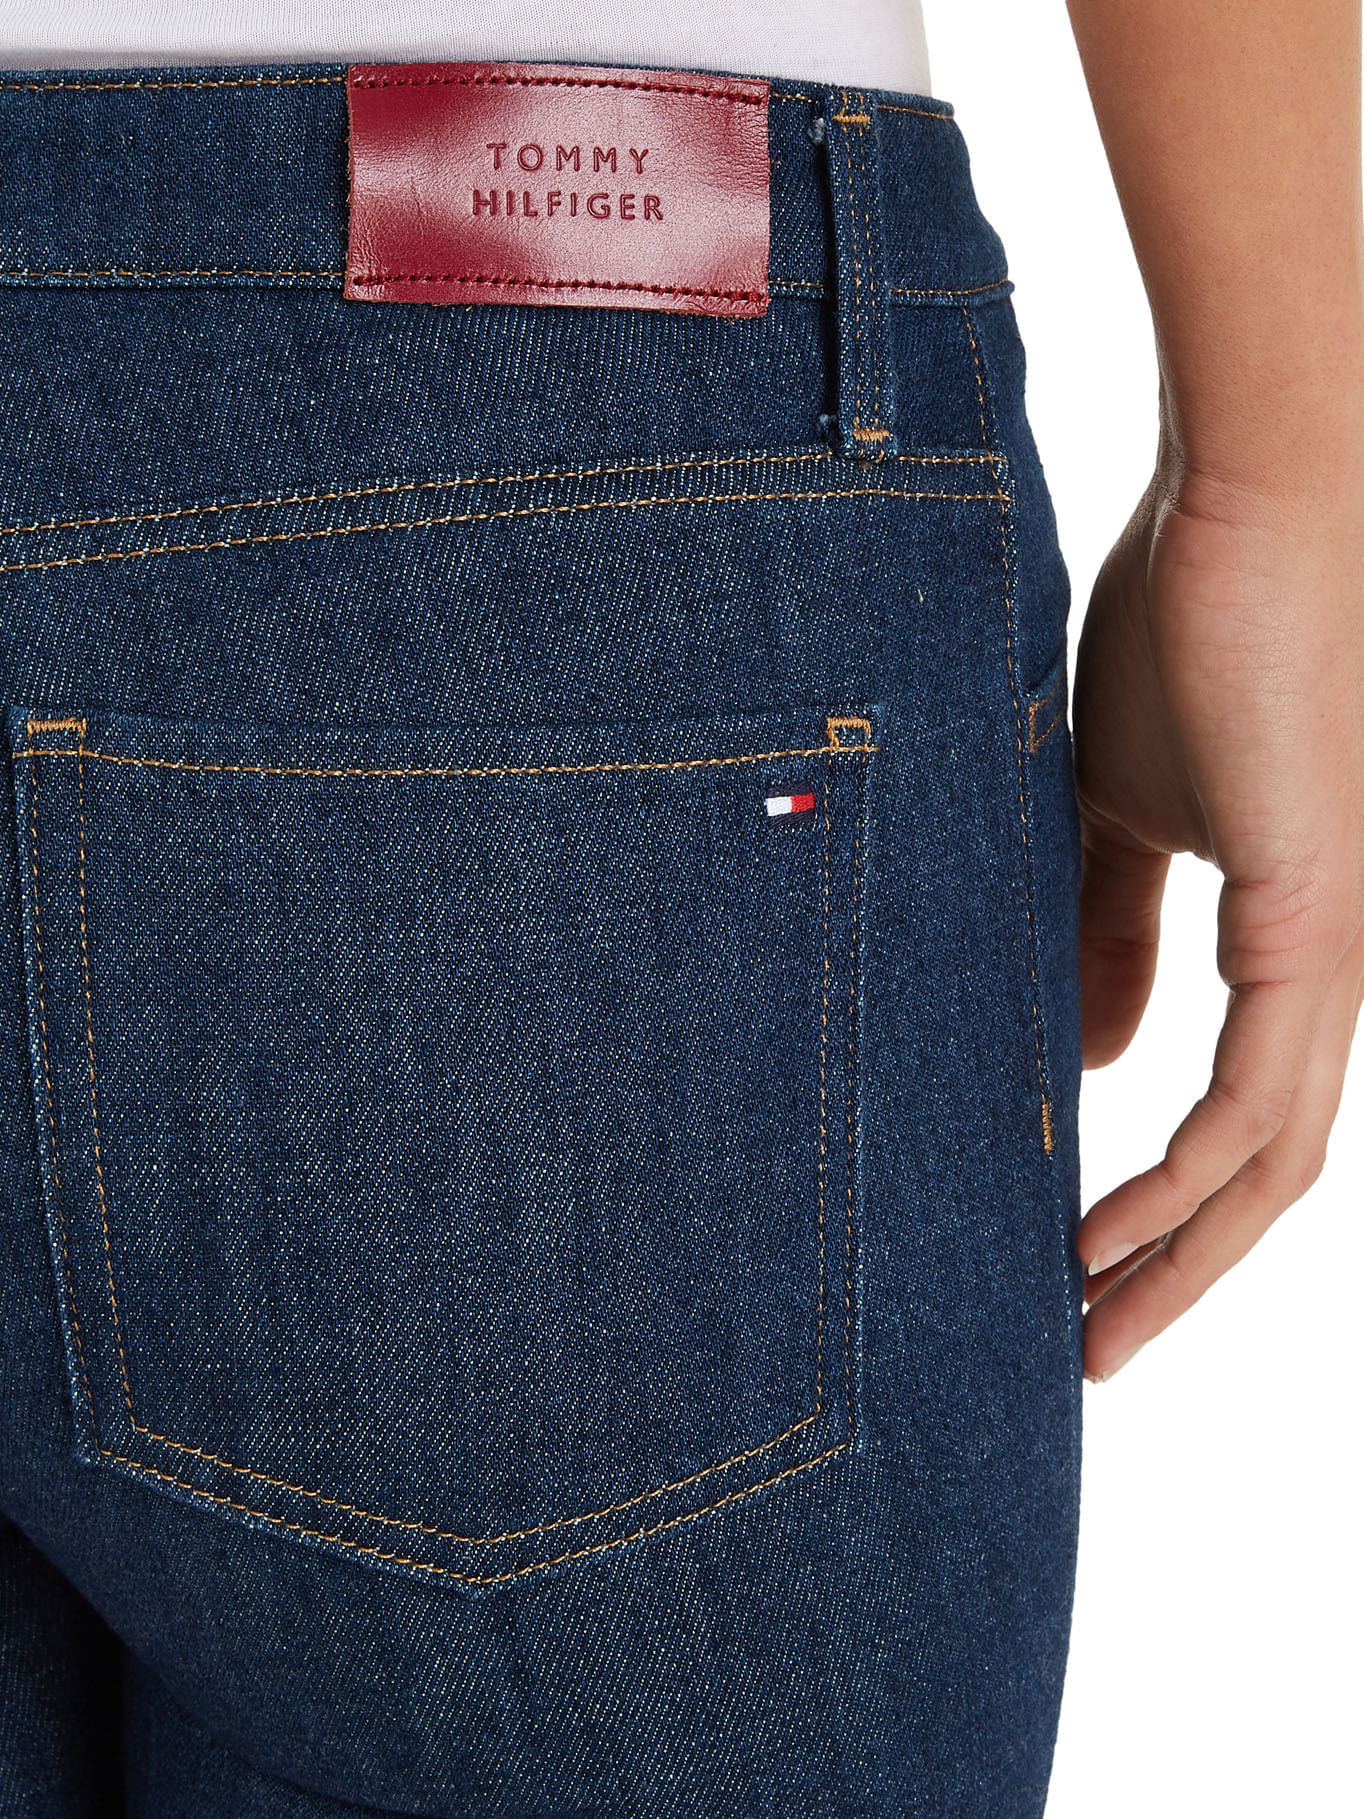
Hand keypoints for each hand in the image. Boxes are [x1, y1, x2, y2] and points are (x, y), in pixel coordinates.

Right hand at [1072, 457, 1363, 1379]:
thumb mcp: (1122, 812)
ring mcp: (1341, 951)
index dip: (1174, 1206)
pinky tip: (1107, 1233)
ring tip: (1089, 1327)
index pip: (1247, 1116)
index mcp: (1297, 937)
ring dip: (1179, 1256)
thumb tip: (1090, 1058)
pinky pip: (1256, 1098)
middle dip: (1179, 1272)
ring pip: (1276, 1159)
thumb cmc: (1195, 626)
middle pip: (1272, 1171)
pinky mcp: (1319, 920)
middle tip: (1091, 1349)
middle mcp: (1339, 966)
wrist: (1266, 498)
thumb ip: (1112, 934)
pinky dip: (1181, 1181)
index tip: (1083, 1261)